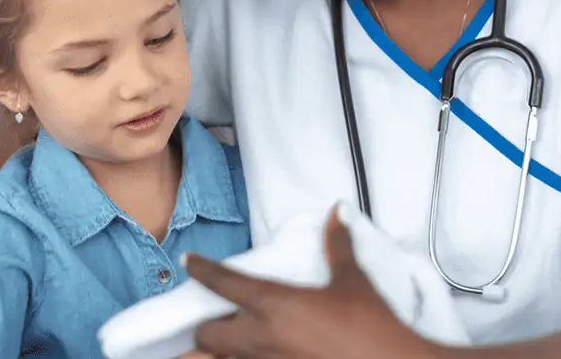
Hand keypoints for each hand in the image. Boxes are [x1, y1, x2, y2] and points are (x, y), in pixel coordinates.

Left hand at [184, 206, 432, 358]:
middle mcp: (260, 338)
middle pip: (206, 335)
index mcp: (274, 304)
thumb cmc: (371, 327)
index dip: (202, 270)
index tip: (190, 261)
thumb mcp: (353, 281)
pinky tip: (252, 356)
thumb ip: (338, 246)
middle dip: (205, 327)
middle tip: (215, 318)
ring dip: (213, 353)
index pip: (224, 282)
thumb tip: (337, 215)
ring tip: (215, 347)